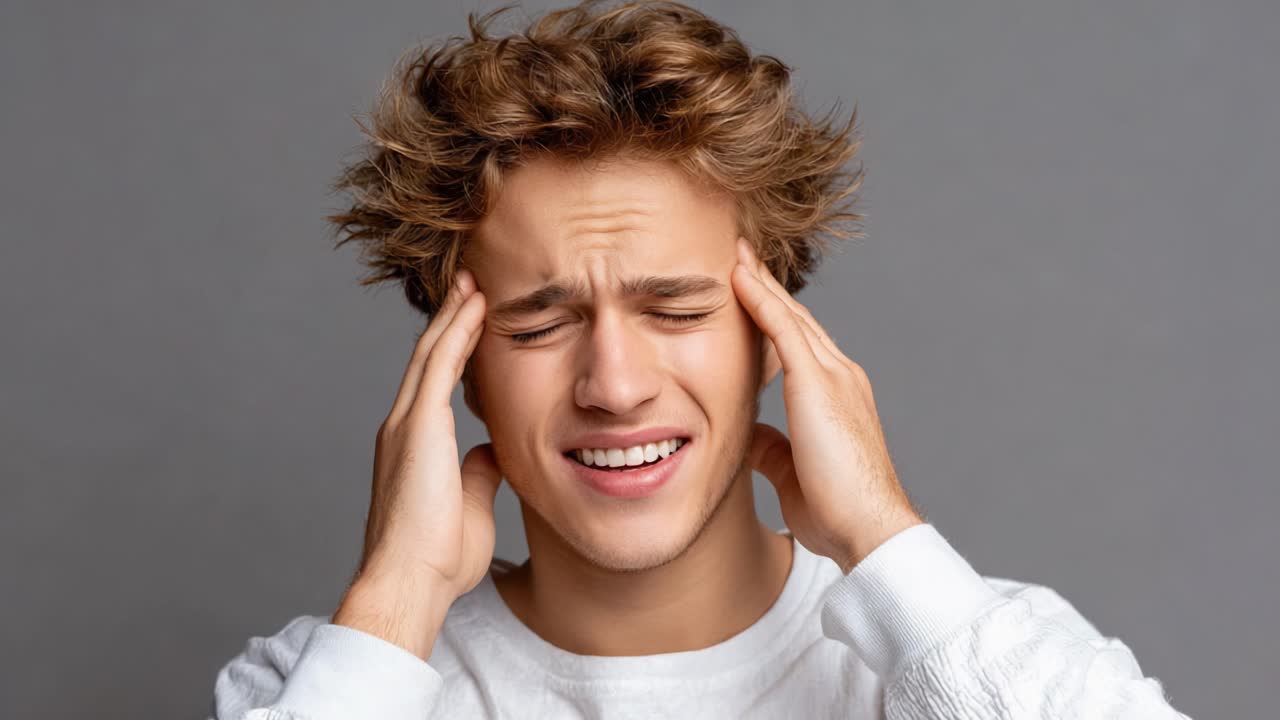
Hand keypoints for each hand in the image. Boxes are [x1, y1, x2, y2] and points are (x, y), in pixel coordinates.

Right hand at [334, 268, 501, 657]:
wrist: (410, 582)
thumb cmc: (438, 559)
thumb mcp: (470, 504)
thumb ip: (478, 473)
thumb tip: (492, 452)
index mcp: (413, 445)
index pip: (436, 382)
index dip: (454, 347)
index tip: (473, 318)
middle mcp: (402, 427)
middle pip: (429, 357)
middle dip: (451, 318)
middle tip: (470, 283)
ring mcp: (405, 424)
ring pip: (432, 352)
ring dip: (454, 314)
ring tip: (473, 282)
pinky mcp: (417, 427)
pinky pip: (439, 366)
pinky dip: (457, 332)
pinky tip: (474, 306)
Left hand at [731, 238, 922, 573]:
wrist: (868, 527)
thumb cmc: (837, 512)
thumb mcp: (793, 472)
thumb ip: (774, 448)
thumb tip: (751, 436)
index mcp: (837, 397)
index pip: (800, 346)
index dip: (774, 317)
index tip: (750, 293)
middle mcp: (840, 376)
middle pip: (796, 320)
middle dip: (768, 288)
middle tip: (741, 255)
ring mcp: (833, 376)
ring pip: (789, 316)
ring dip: (760, 282)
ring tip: (736, 253)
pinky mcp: (819, 383)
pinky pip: (783, 329)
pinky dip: (760, 299)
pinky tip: (738, 275)